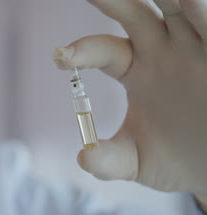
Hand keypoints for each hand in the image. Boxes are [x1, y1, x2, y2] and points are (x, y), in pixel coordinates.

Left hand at [53, 0, 206, 206]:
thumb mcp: (137, 161)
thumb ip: (109, 160)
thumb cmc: (176, 159)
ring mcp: (197, 49)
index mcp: (135, 70)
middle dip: (111, 0)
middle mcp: (163, 51)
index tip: (60, 57)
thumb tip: (84, 157)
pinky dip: (205, 14)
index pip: (103, 50)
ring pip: (181, 9)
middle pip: (134, 13)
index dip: (82, 51)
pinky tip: (193, 1)